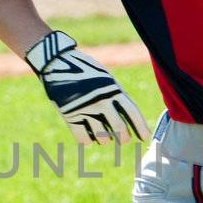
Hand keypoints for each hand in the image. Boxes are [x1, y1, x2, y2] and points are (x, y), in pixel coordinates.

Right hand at [26, 30, 150, 145]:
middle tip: (123, 140)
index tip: (144, 137)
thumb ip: (117, 97)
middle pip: (119, 129)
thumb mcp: (106, 79)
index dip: (140, 127)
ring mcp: (86, 109)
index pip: (132, 113)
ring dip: (104, 139)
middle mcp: (102, 100)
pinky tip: (89, 135)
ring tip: (104, 135)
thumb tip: (128, 121)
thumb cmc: (85, 71)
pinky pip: (84, 139)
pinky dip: (88, 140)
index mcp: (113, 89)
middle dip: (123, 138)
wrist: (58, 62)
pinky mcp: (70, 116)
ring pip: (102, 137)